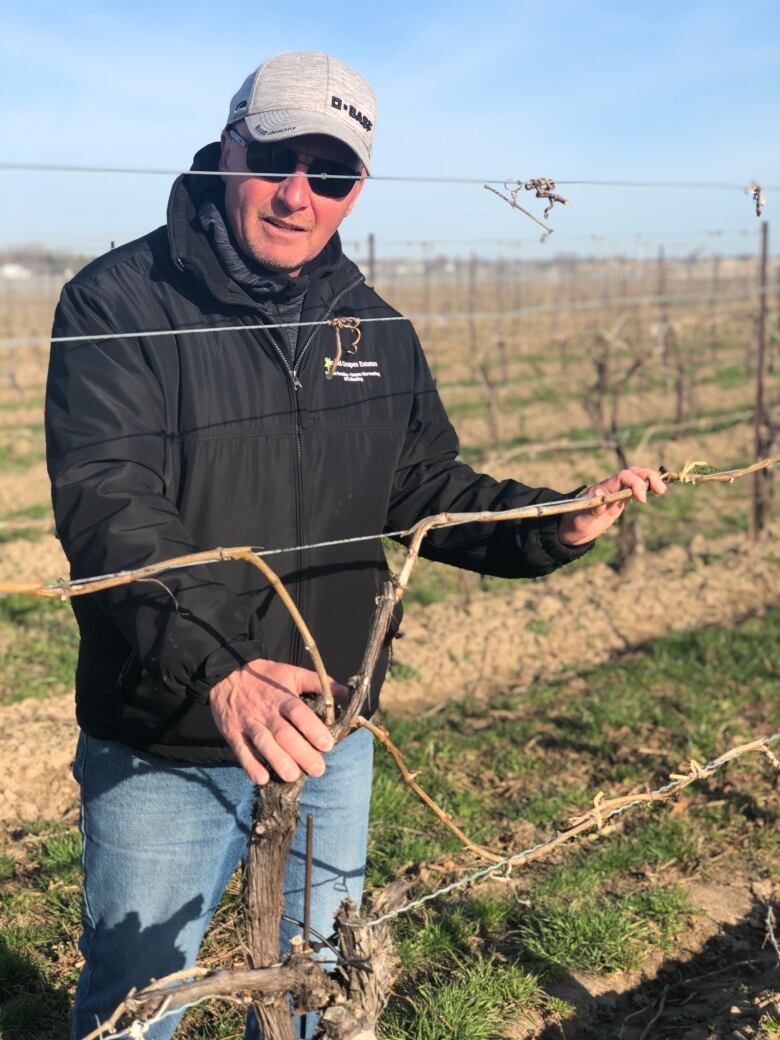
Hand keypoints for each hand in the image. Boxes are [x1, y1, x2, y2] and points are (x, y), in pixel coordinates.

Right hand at [209, 659, 345, 784]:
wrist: (225, 674)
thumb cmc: (265, 677)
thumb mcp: (291, 673)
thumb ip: (317, 683)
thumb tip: (344, 692)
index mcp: (282, 697)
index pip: (298, 713)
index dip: (312, 728)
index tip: (327, 745)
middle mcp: (266, 712)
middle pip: (284, 733)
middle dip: (301, 753)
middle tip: (318, 769)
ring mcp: (249, 723)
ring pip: (264, 743)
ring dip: (278, 760)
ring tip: (293, 776)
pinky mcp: (233, 733)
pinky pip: (241, 751)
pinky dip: (250, 766)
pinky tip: (262, 779)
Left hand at [558, 466, 666, 545]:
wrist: (571, 530)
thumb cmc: (574, 524)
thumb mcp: (581, 519)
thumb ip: (591, 508)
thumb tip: (601, 495)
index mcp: (602, 488)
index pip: (623, 476)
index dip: (636, 483)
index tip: (643, 499)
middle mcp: (611, 487)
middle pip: (633, 473)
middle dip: (648, 477)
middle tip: (660, 491)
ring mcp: (616, 492)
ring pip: (636, 478)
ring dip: (650, 480)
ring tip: (661, 490)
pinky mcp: (620, 499)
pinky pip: (636, 489)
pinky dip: (648, 487)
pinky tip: (657, 492)